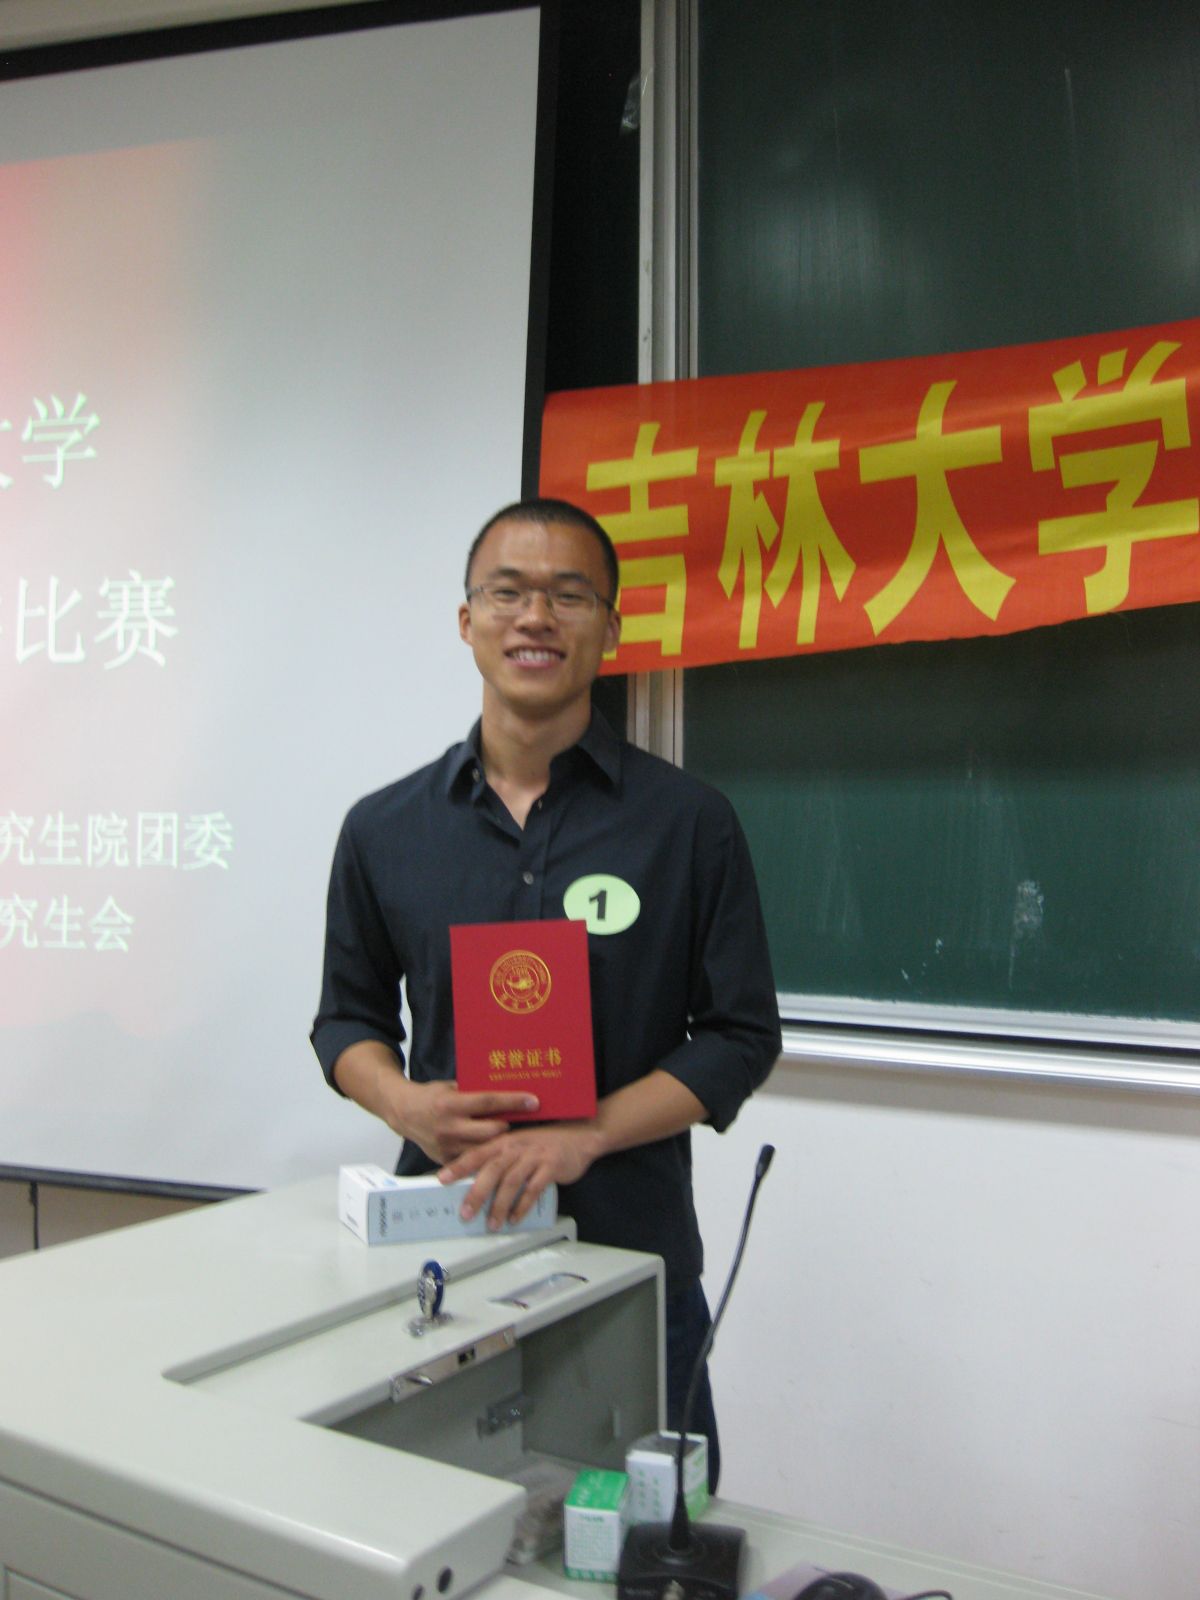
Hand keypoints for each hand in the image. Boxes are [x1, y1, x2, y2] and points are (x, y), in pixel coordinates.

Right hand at [387, 1079, 539, 1165]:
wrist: (403, 1113)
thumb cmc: (431, 1096)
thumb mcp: (451, 1088)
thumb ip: (473, 1093)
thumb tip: (506, 1092)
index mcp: (451, 1104)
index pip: (489, 1102)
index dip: (513, 1102)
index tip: (534, 1101)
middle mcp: (449, 1127)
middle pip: (491, 1130)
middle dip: (510, 1126)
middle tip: (523, 1122)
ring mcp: (446, 1146)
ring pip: (484, 1148)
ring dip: (500, 1143)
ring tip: (514, 1137)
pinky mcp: (444, 1159)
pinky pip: (472, 1159)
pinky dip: (485, 1154)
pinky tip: (497, 1151)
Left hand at [437, 1122, 605, 1229]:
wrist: (580, 1135)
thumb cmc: (544, 1143)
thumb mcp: (519, 1145)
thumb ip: (499, 1159)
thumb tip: (474, 1183)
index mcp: (505, 1141)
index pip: (477, 1153)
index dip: (459, 1165)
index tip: (442, 1179)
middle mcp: (517, 1146)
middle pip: (492, 1169)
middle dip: (477, 1193)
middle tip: (465, 1214)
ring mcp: (535, 1156)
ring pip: (512, 1181)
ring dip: (500, 1205)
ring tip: (492, 1224)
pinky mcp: (551, 1166)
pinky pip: (534, 1188)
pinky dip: (523, 1205)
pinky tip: (516, 1218)